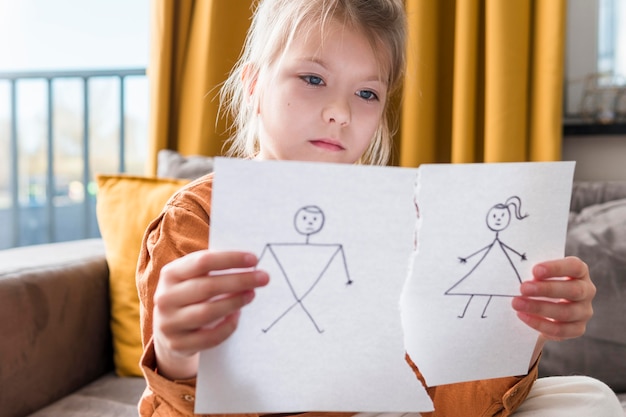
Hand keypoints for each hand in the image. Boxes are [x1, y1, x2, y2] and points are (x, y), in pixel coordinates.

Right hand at [152, 250, 268, 379]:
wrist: (168, 329)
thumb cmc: (190, 295)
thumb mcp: (193, 277)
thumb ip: (214, 268)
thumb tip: (249, 263)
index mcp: (170, 274)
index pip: (202, 262)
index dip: (230, 259)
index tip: (254, 259)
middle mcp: (165, 298)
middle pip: (207, 287)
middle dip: (239, 281)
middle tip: (263, 278)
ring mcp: (169, 323)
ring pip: (208, 312)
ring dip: (235, 302)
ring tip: (252, 294)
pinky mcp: (178, 344)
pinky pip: (210, 337)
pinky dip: (227, 326)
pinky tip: (238, 315)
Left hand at [512, 256, 594, 366]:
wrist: (541, 306)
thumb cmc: (538, 282)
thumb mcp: (538, 274)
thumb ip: (533, 273)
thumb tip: (514, 270)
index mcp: (579, 272)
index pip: (575, 267)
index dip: (556, 268)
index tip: (535, 271)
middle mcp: (586, 291)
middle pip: (573, 290)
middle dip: (546, 290)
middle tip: (523, 288)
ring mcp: (584, 311)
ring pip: (566, 312)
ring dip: (539, 308)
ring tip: (516, 304)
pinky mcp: (577, 328)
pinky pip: (560, 330)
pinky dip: (540, 324)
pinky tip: (523, 317)